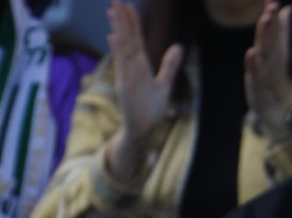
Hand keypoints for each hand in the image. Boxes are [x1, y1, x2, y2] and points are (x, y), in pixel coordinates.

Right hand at [105, 1, 182, 183]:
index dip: (132, 22)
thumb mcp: (165, 84)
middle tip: (115, 0)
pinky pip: (122, 65)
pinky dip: (118, 51)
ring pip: (123, 48)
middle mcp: (131, 68)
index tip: (127, 5)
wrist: (143, 130)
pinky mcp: (125, 86)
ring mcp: (127, 75)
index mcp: (140, 65)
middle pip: (126, 38)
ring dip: (118, 29)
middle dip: (121, 19)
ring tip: (113, 11)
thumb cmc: (150, 110)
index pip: (135, 39)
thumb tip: (178, 46)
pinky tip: (114, 37)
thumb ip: (170, 65)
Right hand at [245, 1, 291, 139]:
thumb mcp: (281, 57)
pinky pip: (257, 87)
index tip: (273, 4)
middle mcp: (263, 68)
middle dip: (265, 32)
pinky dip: (254, 74)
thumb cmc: (276, 83)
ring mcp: (259, 83)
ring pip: (259, 67)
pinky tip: (252, 61)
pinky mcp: (259, 98)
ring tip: (257, 41)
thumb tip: (286, 9)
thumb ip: (282, 34)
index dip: (272, 21)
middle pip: (265, 48)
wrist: (275, 116)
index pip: (272, 36)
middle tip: (268, 14)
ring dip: (258, 54)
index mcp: (271, 57)